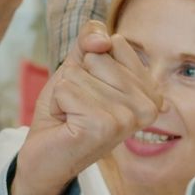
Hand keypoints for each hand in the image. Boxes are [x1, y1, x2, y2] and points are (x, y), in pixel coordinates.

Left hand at [13, 21, 162, 194]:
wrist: (44, 155)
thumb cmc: (66, 111)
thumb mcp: (78, 66)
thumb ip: (91, 39)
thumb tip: (103, 40)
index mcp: (150, 91)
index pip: (116, 42)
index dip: (89, 62)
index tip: (90, 92)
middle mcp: (147, 107)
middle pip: (97, 56)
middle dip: (76, 78)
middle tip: (77, 107)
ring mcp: (127, 119)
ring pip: (79, 73)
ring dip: (65, 93)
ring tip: (72, 116)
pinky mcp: (102, 127)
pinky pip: (66, 89)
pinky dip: (58, 103)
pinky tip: (66, 124)